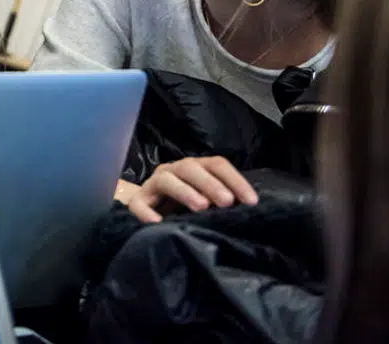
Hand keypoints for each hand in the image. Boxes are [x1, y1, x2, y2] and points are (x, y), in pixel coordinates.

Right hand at [118, 157, 258, 223]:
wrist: (148, 211)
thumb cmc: (184, 207)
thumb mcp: (206, 202)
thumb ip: (222, 202)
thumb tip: (248, 210)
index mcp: (195, 168)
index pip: (216, 164)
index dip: (235, 180)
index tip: (251, 201)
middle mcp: (174, 170)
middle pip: (191, 168)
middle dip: (210, 184)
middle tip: (226, 201)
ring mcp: (153, 185)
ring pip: (167, 180)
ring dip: (184, 191)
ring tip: (201, 207)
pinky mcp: (137, 201)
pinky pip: (139, 204)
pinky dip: (147, 212)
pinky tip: (157, 223)